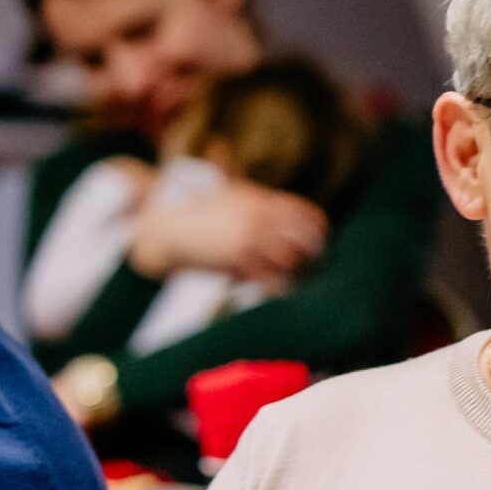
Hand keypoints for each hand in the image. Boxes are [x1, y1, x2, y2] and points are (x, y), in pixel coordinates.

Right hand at [128, 182, 326, 282]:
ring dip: (295, 274)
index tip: (321, 245)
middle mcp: (258, 214)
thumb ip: (256, 202)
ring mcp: (248, 234)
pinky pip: (267, 275)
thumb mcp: (231, 197)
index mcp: (260, 199)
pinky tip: (276, 292)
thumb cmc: (201, 217)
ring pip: (289, 258)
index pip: (304, 212)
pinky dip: (276, 286)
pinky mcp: (236, 256)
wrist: (169, 231)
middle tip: (314, 270)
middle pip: (303, 236)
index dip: (318, 231)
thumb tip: (282, 213)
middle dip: (313, 255)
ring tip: (294, 284)